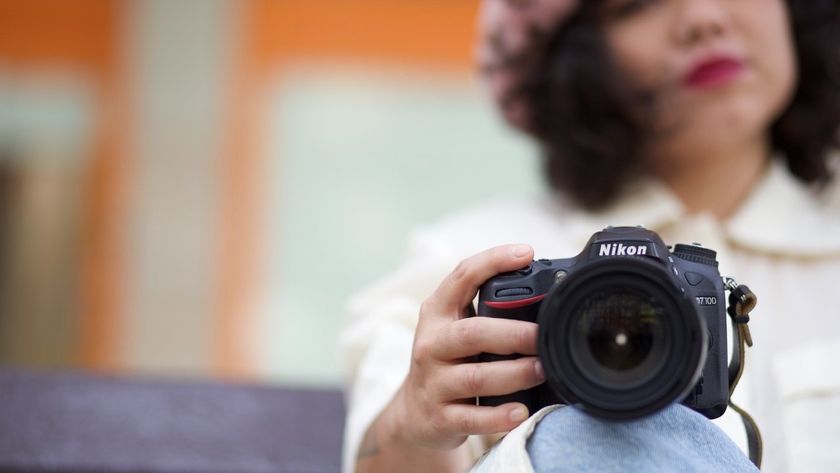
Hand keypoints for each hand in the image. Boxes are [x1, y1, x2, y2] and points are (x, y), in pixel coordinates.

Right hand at [388, 244, 545, 449]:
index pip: (462, 277)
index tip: (526, 252)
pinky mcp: (439, 416)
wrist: (414, 414)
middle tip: (544, 336)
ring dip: (515, 374)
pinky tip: (520, 412)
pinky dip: (498, 416)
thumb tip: (546, 295)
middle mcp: (431, 344)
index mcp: (437, 313)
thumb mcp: (455, 329)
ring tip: (543, 371)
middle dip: (514, 334)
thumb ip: (487, 311)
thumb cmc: (448, 362)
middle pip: (473, 333)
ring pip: (477, 377)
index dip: (493, 261)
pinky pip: (472, 417)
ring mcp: (433, 382)